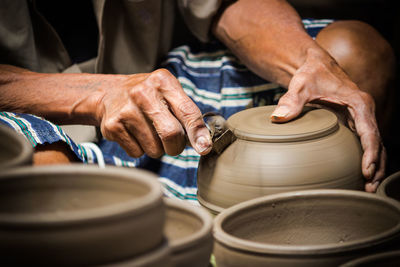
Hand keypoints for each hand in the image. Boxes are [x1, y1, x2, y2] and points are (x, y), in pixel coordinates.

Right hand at [96, 69, 211, 157]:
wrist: (108, 94)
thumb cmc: (147, 96)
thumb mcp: (167, 92)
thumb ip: (187, 113)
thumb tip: (203, 143)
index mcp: (163, 81)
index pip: (187, 111)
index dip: (197, 132)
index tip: (204, 148)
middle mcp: (143, 93)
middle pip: (171, 134)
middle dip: (176, 147)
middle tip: (172, 143)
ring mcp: (126, 110)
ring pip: (154, 148)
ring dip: (156, 148)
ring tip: (148, 132)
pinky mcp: (112, 126)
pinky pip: (137, 152)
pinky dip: (140, 149)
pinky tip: (134, 134)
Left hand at [271, 48, 384, 191]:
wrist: (315, 65)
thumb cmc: (311, 73)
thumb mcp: (301, 84)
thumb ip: (291, 101)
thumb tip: (278, 117)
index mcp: (358, 102)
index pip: (370, 132)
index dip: (370, 153)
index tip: (366, 171)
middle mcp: (364, 112)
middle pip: (377, 143)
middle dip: (376, 166)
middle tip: (368, 188)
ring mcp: (360, 118)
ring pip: (374, 145)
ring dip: (374, 166)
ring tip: (367, 187)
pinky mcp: (353, 122)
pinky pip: (364, 143)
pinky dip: (365, 158)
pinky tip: (359, 174)